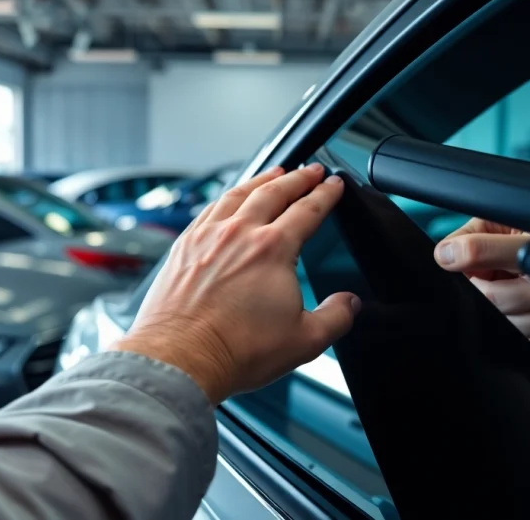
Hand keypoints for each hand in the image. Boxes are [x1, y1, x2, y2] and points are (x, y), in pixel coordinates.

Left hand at [113, 164, 359, 403]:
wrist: (181, 358)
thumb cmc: (235, 350)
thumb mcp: (304, 341)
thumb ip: (335, 318)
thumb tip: (349, 305)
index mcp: (273, 249)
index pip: (308, 209)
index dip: (326, 194)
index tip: (334, 185)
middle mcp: (239, 233)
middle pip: (274, 191)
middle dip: (298, 177)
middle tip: (311, 171)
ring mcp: (207, 237)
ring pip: (239, 193)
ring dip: (261, 179)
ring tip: (274, 173)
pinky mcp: (183, 247)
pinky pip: (209, 208)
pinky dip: (226, 197)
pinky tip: (229, 200)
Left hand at [433, 218, 529, 352]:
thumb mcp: (519, 225)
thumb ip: (478, 232)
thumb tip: (445, 251)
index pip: (484, 252)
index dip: (461, 254)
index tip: (448, 257)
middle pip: (484, 295)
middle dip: (476, 286)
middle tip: (484, 275)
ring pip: (495, 320)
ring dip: (492, 308)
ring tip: (507, 289)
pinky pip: (512, 338)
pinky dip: (509, 323)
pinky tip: (519, 308)